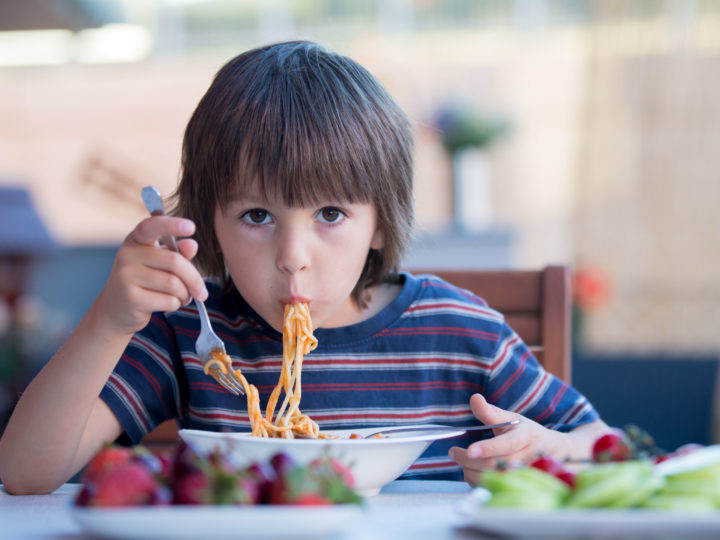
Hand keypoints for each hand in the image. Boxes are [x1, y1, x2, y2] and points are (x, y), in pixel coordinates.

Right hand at [94, 215, 208, 335]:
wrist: (117, 308)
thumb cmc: (145, 280)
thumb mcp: (160, 262)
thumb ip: (178, 253)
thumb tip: (192, 244)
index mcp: (136, 240)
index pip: (152, 226)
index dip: (172, 225)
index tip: (191, 226)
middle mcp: (127, 254)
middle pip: (174, 262)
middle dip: (194, 279)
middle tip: (201, 291)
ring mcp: (126, 276)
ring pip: (174, 284)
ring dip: (185, 294)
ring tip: (181, 297)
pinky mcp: (130, 298)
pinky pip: (168, 301)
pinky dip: (176, 304)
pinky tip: (169, 304)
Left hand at [449, 393, 563, 485]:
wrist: (552, 452)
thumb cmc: (526, 433)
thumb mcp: (511, 418)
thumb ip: (490, 412)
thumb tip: (474, 398)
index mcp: (527, 436)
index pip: (508, 443)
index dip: (489, 448)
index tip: (470, 450)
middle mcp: (530, 458)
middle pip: (496, 464)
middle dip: (470, 460)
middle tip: (454, 452)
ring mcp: (527, 476)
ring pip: (494, 480)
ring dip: (471, 472)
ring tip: (462, 461)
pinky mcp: (521, 489)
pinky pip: (495, 489)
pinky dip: (478, 482)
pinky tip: (472, 472)